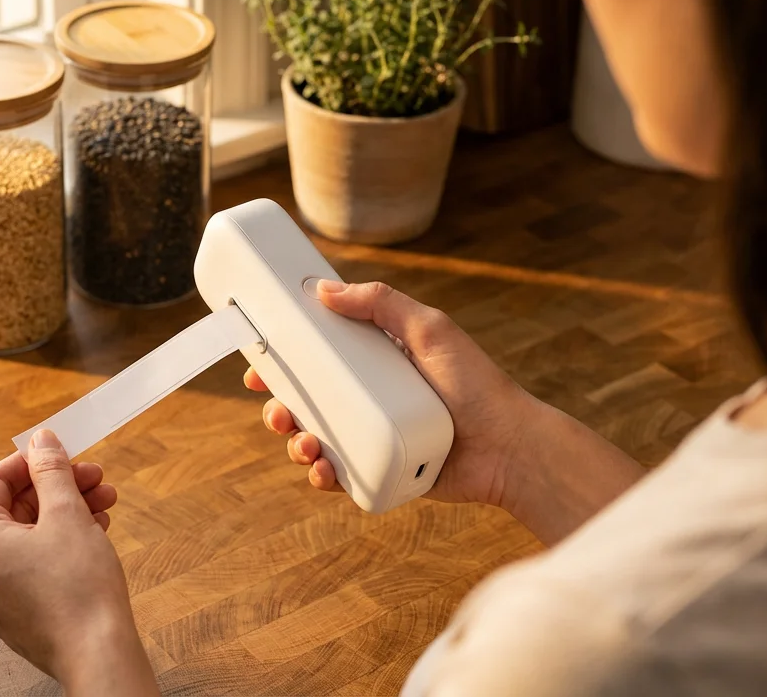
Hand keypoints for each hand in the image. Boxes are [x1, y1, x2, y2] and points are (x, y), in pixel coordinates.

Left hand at [0, 431, 156, 694]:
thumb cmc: (79, 586)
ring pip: (27, 540)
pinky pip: (33, 567)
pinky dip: (60, 546)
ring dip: (65, 515)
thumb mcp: (67, 514)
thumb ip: (51, 471)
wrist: (97, 653)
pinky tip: (94, 537)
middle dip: (58, 489)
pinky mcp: (17, 616)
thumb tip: (41, 440)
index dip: (31, 462)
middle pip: (13, 511)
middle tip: (96, 480)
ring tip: (105, 507)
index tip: (63, 455)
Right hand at [246, 280, 534, 506]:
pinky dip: (320, 475)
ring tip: (304, 443)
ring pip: (314, 441)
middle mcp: (368, 402)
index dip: (282, 362)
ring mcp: (372, 439)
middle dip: (279, 407)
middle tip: (275, 409)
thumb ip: (381, 304)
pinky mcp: (380, 474)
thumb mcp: (429, 329)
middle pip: (306, 403)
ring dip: (295, 443)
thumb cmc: (476, 384)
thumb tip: (322, 289)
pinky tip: (320, 469)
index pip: (317, 360)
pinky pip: (338, 476)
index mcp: (374, 365)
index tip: (256, 362)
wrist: (509, 447)